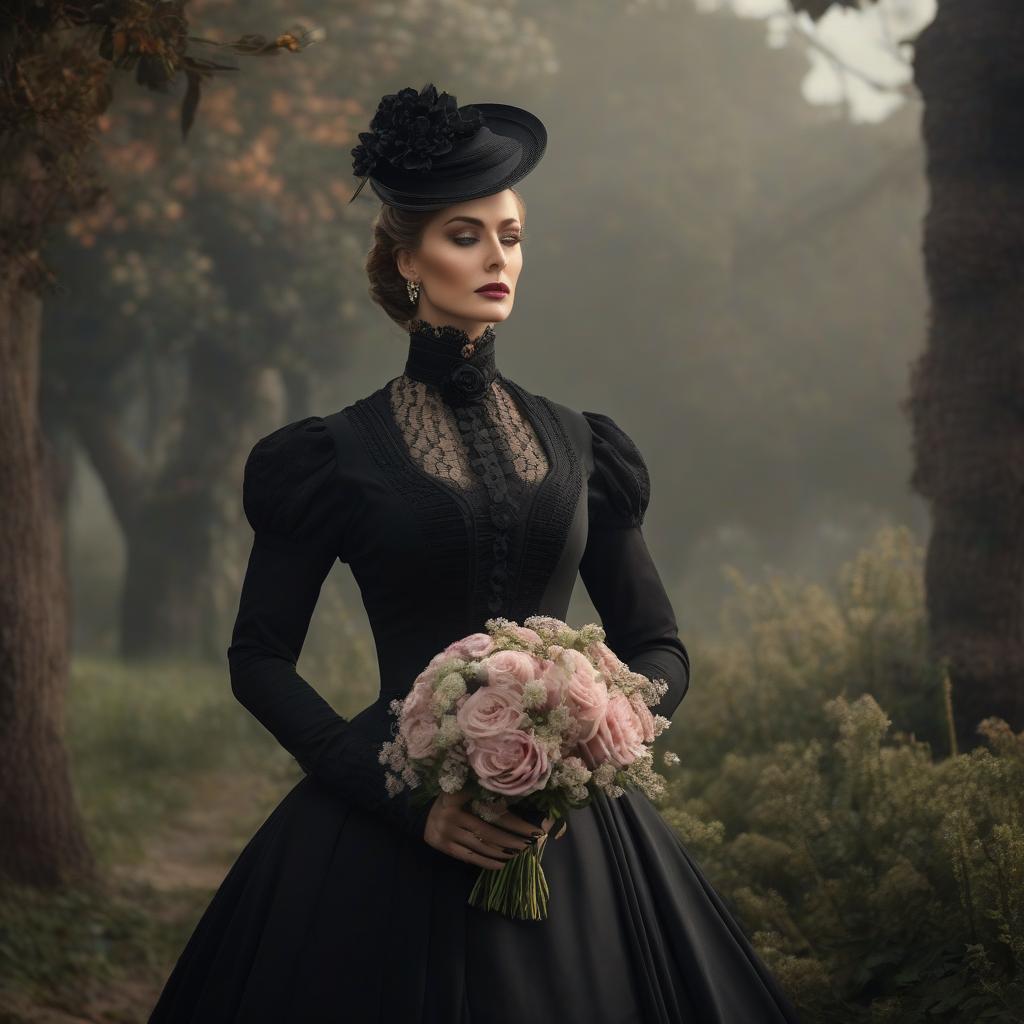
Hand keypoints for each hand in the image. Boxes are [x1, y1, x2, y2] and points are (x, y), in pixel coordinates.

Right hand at [424, 790, 553, 869]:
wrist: (422, 814)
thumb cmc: (453, 800)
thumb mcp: (465, 790)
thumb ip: (484, 793)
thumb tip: (516, 804)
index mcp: (459, 794)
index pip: (491, 808)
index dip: (513, 820)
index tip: (532, 828)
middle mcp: (451, 813)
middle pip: (487, 830)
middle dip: (511, 839)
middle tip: (529, 844)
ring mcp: (446, 831)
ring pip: (480, 845)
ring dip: (502, 851)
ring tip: (519, 853)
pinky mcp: (444, 846)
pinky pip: (469, 857)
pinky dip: (487, 862)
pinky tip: (501, 864)